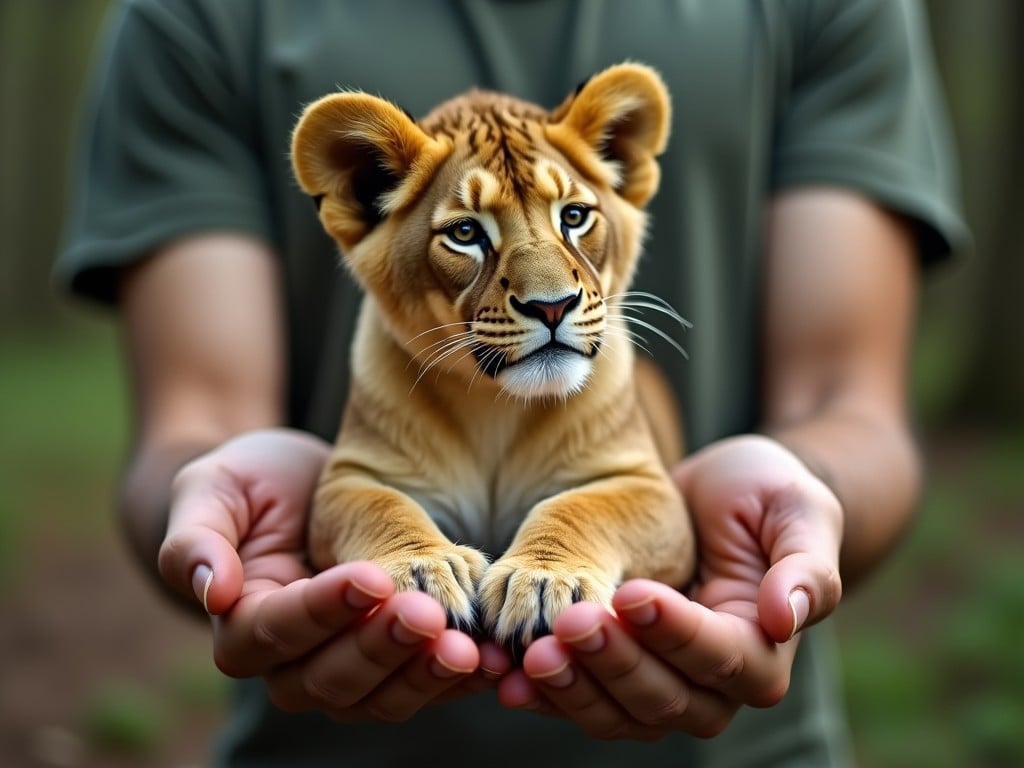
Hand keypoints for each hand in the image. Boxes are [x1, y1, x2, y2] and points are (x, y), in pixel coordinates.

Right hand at [157, 428, 504, 720]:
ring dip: (423, 674)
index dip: (324, 610)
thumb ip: (195, 537)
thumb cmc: (248, 482)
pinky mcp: (390, 665)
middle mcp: (289, 665)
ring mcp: (342, 671)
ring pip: (378, 697)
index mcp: (240, 625)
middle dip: (381, 646)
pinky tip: (494, 659)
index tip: (371, 577)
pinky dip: (457, 679)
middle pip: (330, 679)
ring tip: (468, 646)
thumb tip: (209, 591)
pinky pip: (420, 686)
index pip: (277, 631)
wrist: (297, 488)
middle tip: (429, 612)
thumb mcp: (210, 489)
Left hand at [497, 434, 842, 739]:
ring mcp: (663, 684)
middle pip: (665, 698)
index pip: (720, 658)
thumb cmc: (766, 494)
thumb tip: (787, 618)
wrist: (719, 493)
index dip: (675, 632)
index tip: (630, 592)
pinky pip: (584, 699)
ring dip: (574, 688)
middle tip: (570, 620)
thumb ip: (805, 565)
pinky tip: (506, 675)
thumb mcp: (799, 510)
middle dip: (614, 662)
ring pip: (620, 713)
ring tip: (530, 653)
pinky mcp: (619, 673)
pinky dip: (546, 694)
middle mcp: (714, 684)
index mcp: (763, 649)